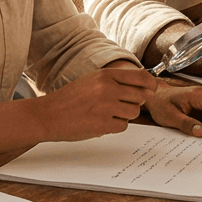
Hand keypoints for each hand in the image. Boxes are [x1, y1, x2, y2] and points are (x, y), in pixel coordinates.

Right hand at [36, 67, 158, 140]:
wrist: (48, 115)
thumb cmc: (70, 98)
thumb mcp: (92, 80)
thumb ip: (116, 81)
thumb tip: (146, 87)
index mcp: (106, 75)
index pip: (142, 77)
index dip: (151, 84)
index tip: (153, 89)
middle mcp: (108, 88)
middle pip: (141, 96)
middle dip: (135, 102)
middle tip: (121, 105)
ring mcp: (106, 107)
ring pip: (134, 112)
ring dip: (124, 115)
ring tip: (106, 113)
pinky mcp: (104, 124)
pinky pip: (123, 126)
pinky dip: (115, 126)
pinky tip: (100, 122)